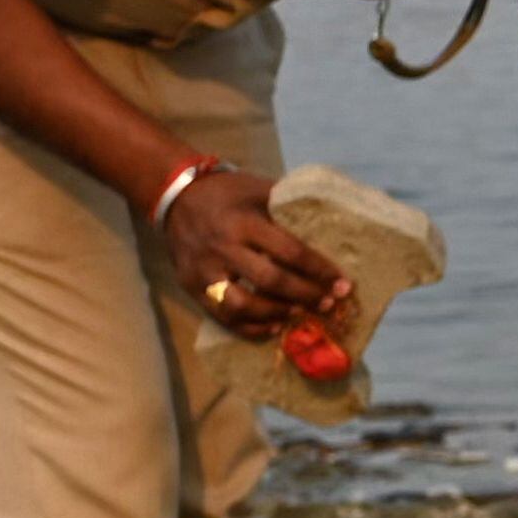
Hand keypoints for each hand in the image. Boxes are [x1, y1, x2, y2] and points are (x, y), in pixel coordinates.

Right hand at [167, 172, 351, 334]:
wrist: (174, 194)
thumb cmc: (227, 192)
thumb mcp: (258, 189)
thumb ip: (288, 208)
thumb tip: (331, 227)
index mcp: (244, 222)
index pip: (290, 251)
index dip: (319, 271)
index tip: (343, 284)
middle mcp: (223, 248)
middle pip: (270, 282)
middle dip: (305, 296)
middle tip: (329, 305)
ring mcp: (204, 271)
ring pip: (242, 306)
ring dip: (277, 314)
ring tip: (300, 315)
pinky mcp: (191, 286)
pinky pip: (221, 316)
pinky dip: (249, 327)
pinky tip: (272, 326)